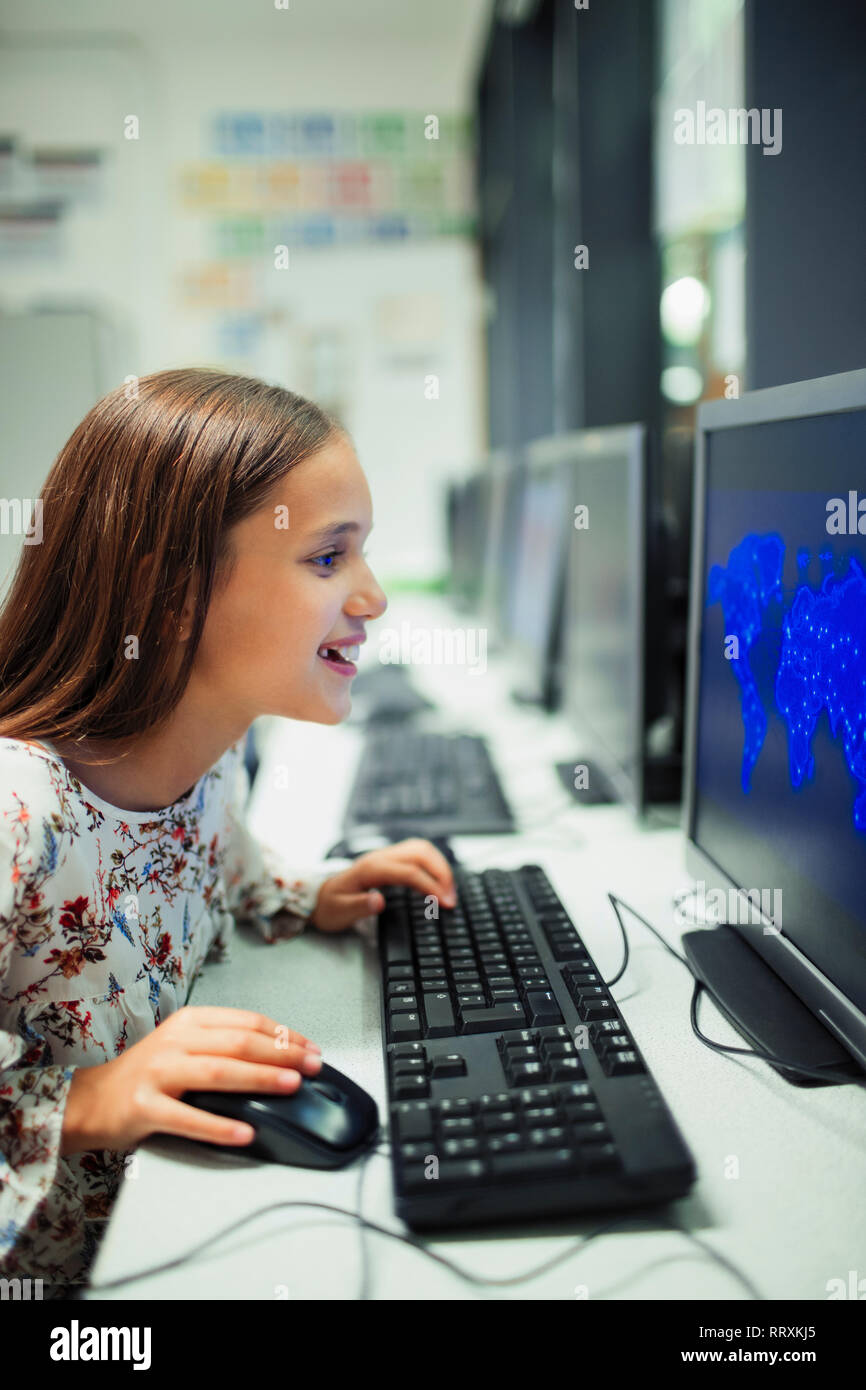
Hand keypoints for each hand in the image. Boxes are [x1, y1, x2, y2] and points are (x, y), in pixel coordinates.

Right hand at [60, 1005, 323, 1155]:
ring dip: (259, 1079)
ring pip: (218, 1072)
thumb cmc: (145, 1075)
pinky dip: (220, 1126)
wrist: (90, 1100)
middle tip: (312, 1066)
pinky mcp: (144, 1107)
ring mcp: (158, 1073)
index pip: (246, 1021)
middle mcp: (174, 1042)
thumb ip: (223, 1046)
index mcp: (190, 1022)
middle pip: (238, 1043)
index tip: (310, 1048)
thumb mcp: (184, 1046)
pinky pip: (188, 1118)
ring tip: (290, 1087)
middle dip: (282, 1054)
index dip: (284, 1034)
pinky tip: (245, 1132)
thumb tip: (279, 1056)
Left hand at [311, 837, 455, 931]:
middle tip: (451, 898)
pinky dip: (434, 864)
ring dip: (440, 866)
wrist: (317, 896)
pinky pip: (418, 853)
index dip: (430, 885)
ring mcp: (386, 855)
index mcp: (370, 869)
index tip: (444, 902)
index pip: (409, 871)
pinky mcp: (390, 859)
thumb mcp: (339, 912)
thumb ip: (359, 906)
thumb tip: (378, 902)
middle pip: (420, 853)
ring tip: (449, 890)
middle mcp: (380, 857)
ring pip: (422, 848)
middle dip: (442, 873)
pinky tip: (438, 880)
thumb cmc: (329, 906)